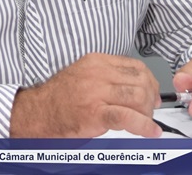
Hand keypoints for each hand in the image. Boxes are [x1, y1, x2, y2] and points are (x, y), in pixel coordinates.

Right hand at [10, 53, 162, 137]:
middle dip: (151, 98)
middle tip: (151, 110)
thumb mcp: (84, 75)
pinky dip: (144, 125)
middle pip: (140, 81)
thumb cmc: (60, 97)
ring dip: (147, 112)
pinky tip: (150, 131)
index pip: (136, 66)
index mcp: (96, 61)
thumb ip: (108, 76)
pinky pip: (127, 117)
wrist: (38, 112)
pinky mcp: (95, 112)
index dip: (150, 81)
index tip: (153, 92)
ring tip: (145, 121)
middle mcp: (98, 73)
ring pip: (137, 97)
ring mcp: (96, 92)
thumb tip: (136, 85)